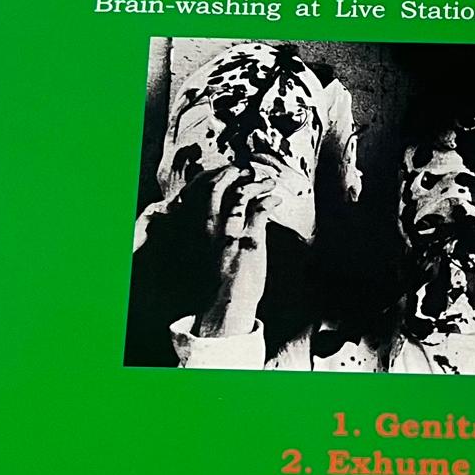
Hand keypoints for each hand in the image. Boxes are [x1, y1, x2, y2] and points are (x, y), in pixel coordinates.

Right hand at [192, 166, 279, 336]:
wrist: (225, 303)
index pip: (200, 189)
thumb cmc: (218, 278)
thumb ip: (214, 228)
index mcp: (198, 227)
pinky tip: (276, 201)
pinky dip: (270, 201)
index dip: (216, 175)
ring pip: (241, 194)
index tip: (230, 171)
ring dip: (257, 184)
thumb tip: (228, 212)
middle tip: (249, 170)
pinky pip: (260, 211)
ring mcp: (230, 233)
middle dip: (235, 173)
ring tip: (269, 183)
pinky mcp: (249, 242)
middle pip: (218, 186)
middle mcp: (211, 227)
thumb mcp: (209, 248)